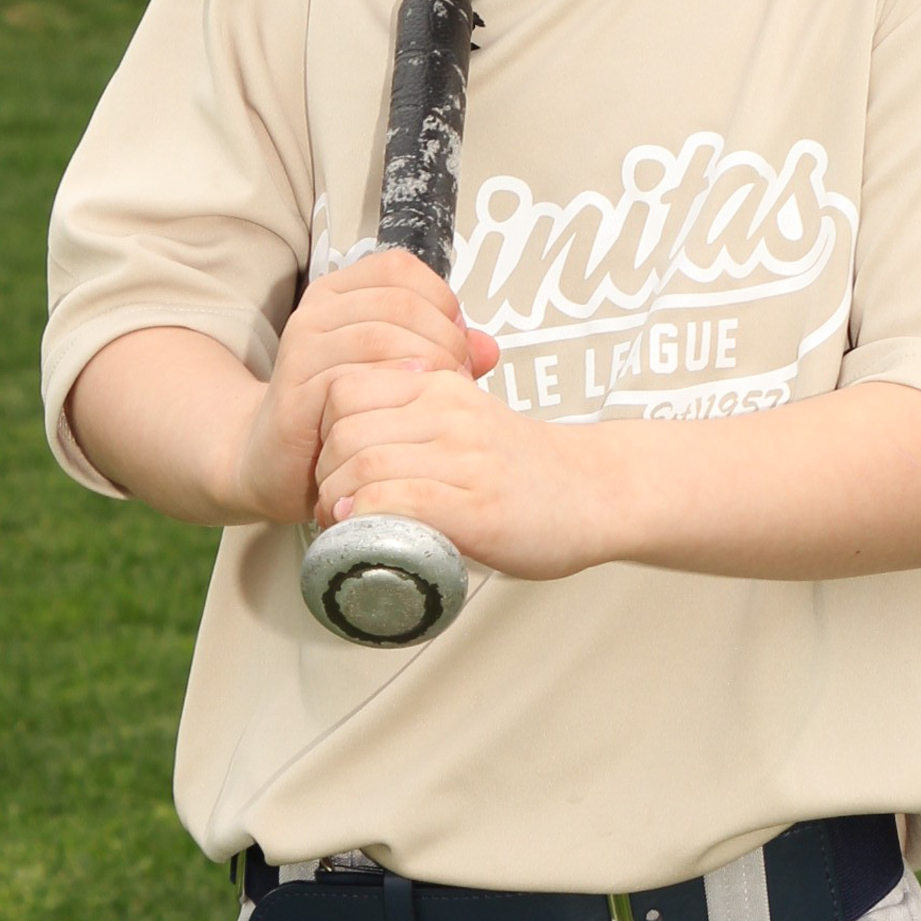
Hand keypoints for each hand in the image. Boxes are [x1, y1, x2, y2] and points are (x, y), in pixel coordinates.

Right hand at [230, 250, 498, 525]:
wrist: (275, 461)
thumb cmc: (345, 411)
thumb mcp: (397, 372)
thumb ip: (444, 354)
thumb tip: (490, 348)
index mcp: (339, 294)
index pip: (399, 269)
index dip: (440, 299)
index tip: (458, 340)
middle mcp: (315, 314)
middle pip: (396, 302)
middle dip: (442, 337)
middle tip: (460, 376)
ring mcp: (301, 352)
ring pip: (377, 336)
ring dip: (423, 364)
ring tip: (441, 395)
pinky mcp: (295, 395)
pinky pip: (351, 381)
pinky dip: (392, 392)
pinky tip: (411, 410)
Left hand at [313, 362, 614, 579]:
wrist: (598, 491)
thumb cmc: (524, 466)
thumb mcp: (465, 417)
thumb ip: (415, 415)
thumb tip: (346, 438)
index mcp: (441, 386)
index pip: (344, 389)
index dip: (322, 431)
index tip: (332, 464)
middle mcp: (451, 414)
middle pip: (344, 430)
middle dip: (324, 473)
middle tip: (333, 503)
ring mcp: (465, 460)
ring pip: (364, 465)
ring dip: (339, 502)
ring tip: (346, 524)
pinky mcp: (478, 508)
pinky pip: (400, 502)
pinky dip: (367, 521)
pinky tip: (364, 534)